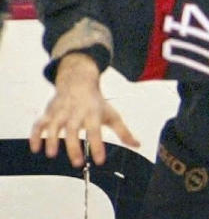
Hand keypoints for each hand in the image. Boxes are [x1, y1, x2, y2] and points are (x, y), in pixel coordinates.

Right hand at [29, 53, 138, 167]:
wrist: (78, 81)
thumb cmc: (96, 102)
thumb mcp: (112, 115)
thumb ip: (123, 132)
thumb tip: (137, 145)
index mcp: (92, 113)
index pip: (96, 131)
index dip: (98, 146)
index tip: (100, 161)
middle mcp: (76, 112)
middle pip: (73, 129)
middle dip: (73, 146)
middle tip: (77, 163)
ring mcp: (60, 112)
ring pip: (53, 125)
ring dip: (51, 139)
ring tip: (51, 154)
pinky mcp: (48, 113)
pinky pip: (38, 123)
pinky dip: (35, 134)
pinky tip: (35, 148)